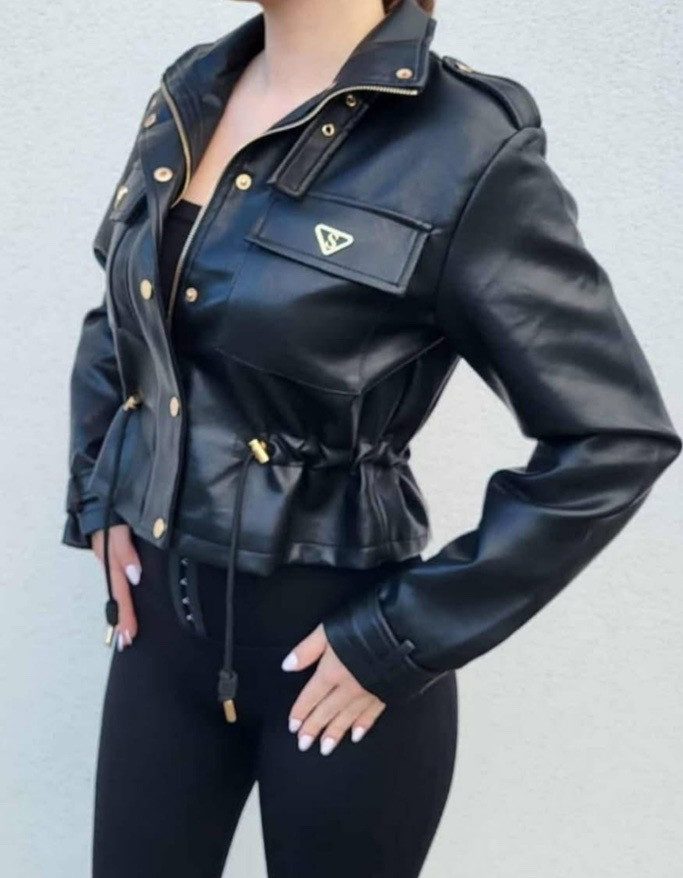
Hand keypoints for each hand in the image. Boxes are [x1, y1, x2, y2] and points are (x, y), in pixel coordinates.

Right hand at [90, 524, 141, 650]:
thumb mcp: (118, 531)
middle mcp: (112, 563)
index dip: (125, 615)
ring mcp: (112, 559)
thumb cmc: (111, 512)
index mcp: (112, 561)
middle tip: (126, 642)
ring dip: (122, 610)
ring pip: (118, 589)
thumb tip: (134, 577)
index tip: (129, 636)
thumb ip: (125, 553)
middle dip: (122, 619)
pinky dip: (123, 594)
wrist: (100, 495)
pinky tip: (128, 600)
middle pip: (118, 596)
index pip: (121, 594)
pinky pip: (119, 578)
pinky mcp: (117, 552)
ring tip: (125, 631)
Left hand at [282, 622, 385, 754]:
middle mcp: (347, 688)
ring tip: (325, 748)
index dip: (301, 712)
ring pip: (347, 718)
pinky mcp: (386, 694)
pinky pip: (371, 715)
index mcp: (331, 672)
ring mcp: (367, 693)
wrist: (404, 633)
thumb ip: (307, 649)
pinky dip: (362, 725)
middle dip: (314, 729)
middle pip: (326, 711)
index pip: (311, 696)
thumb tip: (287, 666)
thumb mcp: (329, 630)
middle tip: (303, 745)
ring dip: (334, 733)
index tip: (293, 727)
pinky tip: (357, 735)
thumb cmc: (365, 626)